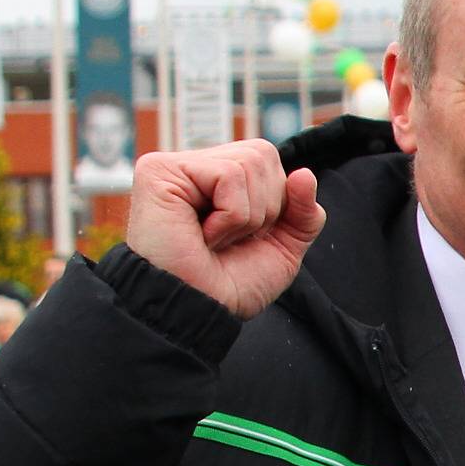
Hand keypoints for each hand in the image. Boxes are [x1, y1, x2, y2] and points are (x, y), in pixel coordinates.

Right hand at [126, 141, 323, 320]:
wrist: (198, 311)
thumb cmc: (229, 287)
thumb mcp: (282, 249)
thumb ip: (302, 212)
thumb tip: (305, 173)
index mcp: (219, 181)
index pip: (268, 160)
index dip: (277, 203)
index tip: (249, 238)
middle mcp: (195, 168)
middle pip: (262, 154)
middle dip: (265, 208)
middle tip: (230, 239)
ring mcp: (175, 166)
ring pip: (248, 163)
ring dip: (245, 216)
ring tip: (214, 238)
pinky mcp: (159, 170)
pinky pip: (229, 176)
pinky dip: (231, 217)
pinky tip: (203, 235)